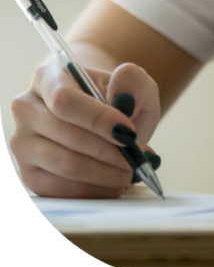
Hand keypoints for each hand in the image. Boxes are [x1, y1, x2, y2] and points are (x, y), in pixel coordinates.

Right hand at [10, 60, 160, 198]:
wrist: (98, 115)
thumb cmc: (114, 96)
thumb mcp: (132, 81)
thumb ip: (132, 81)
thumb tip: (122, 98)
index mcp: (47, 77)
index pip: (64, 100)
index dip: (97, 118)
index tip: (128, 133)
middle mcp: (27, 109)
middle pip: (64, 134)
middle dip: (107, 151)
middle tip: (136, 159)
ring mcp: (24, 144)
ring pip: (63, 165)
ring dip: (104, 173)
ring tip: (130, 171)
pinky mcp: (29, 175)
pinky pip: (60, 189)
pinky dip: (92, 190)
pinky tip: (114, 184)